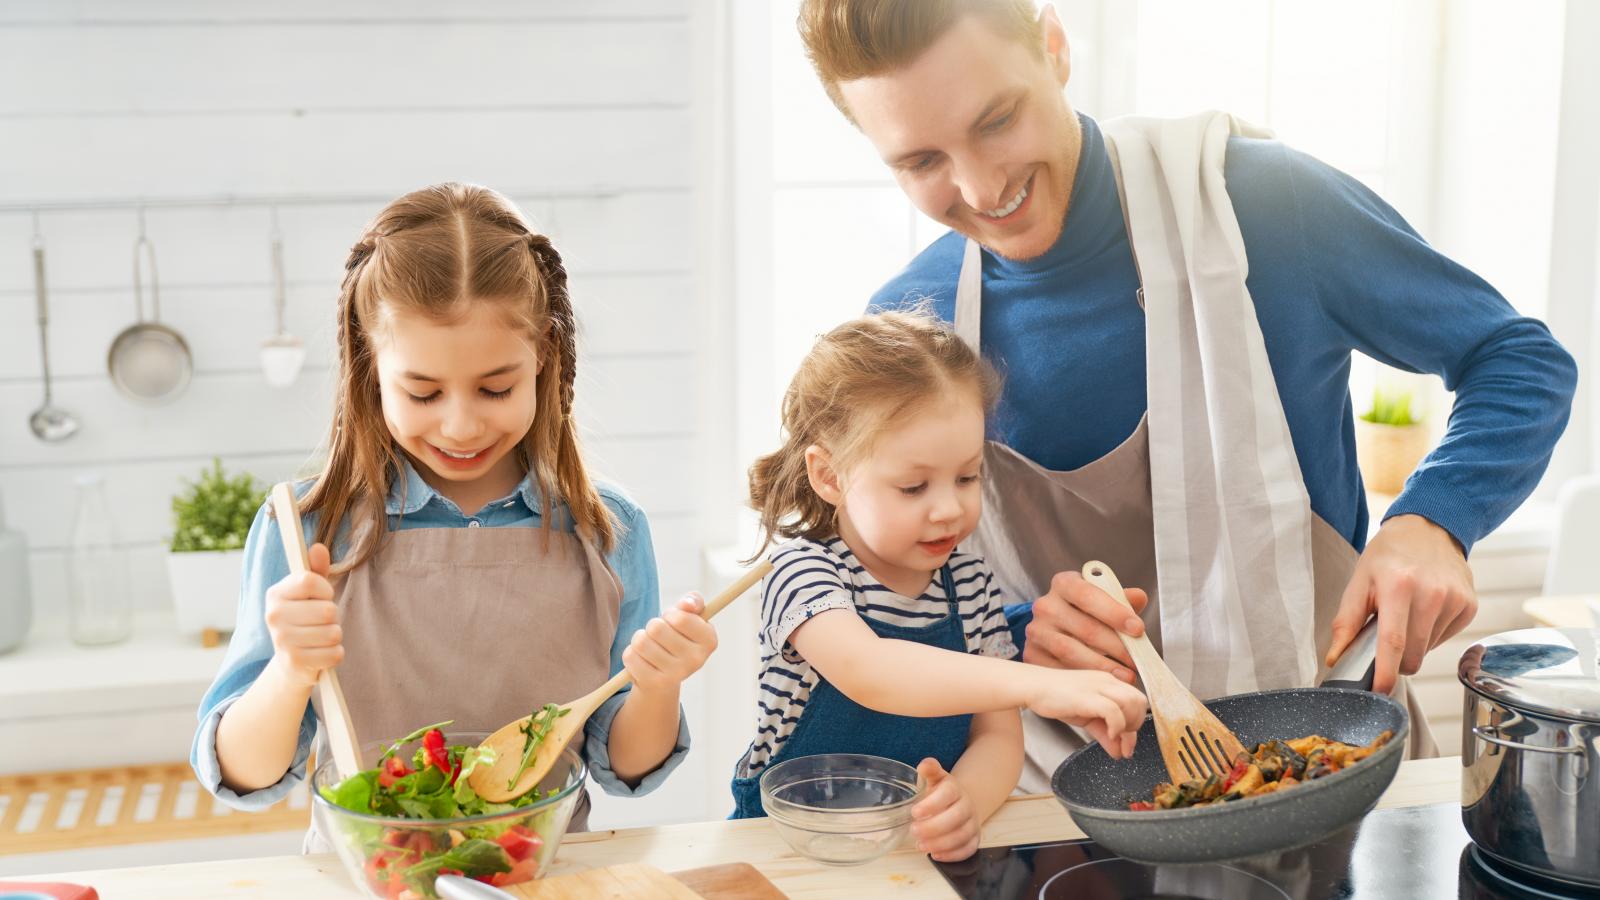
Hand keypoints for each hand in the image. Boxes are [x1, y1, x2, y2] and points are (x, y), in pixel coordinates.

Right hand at [264, 542, 341, 688]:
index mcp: (276, 593)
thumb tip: (318, 548)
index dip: (325, 589)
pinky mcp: (294, 662)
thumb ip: (317, 570)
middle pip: (327, 610)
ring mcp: (282, 640)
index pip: (310, 581)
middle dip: (333, 616)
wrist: (291, 661)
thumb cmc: (306, 618)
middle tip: (320, 622)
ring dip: (334, 635)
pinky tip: (321, 653)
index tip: (322, 597)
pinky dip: (335, 654)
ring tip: (320, 636)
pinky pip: (335, 653)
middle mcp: (273, 616)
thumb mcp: (311, 593)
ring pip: (333, 633)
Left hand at [622, 593, 717, 695]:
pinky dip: (631, 654)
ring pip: (641, 641)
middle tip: (659, 636)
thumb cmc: (676, 639)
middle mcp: (696, 660)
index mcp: (709, 641)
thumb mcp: (688, 617)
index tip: (672, 620)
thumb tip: (687, 604)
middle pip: (656, 628)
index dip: (670, 614)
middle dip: (653, 626)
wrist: (664, 679)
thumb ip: (692, 601)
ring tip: (649, 647)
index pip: (681, 618)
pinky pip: (630, 656)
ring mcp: (676, 674)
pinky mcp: (654, 683)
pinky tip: (643, 660)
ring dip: (640, 639)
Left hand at [911, 759, 979, 861]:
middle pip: (956, 817)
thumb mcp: (935, 778)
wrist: (961, 803)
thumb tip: (924, 765)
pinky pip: (968, 850)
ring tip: (920, 845)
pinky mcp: (975, 839)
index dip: (932, 804)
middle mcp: (967, 805)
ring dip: (941, 843)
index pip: (948, 794)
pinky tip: (935, 855)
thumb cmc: (941, 792)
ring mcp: (973, 823)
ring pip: (962, 835)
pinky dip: (952, 855)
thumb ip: (929, 770)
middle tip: (914, 831)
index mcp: (955, 788)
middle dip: (934, 827)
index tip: (914, 812)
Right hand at [1023, 571, 1148, 682]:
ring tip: (1126, 674)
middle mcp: (1045, 606)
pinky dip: (1085, 678)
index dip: (1115, 612)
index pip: (1088, 595)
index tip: (1138, 629)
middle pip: (1085, 628)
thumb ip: (1121, 599)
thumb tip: (1138, 598)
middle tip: (1137, 660)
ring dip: (1104, 666)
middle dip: (1116, 646)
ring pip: (1072, 652)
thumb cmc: (1086, 612)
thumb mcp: (1103, 599)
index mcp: (1064, 584)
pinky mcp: (1032, 655)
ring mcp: (1036, 632)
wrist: (1056, 627)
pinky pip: (1061, 670)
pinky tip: (1104, 681)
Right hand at [1024, 667, 1146, 758]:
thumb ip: (1104, 732)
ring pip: (1131, 703)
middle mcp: (1106, 681)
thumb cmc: (1055, 698)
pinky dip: (1116, 726)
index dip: (1137, 724)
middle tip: (1122, 741)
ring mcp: (1098, 687)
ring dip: (1129, 726)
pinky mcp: (1087, 696)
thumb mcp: (1086, 717)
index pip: (1136, 701)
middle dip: (1136, 725)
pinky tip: (1108, 735)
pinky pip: (1113, 711)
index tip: (1128, 744)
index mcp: (1108, 682)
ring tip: (1114, 738)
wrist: (1032, 686)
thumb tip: (1119, 752)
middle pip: (1139, 700)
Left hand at [1325, 514, 1475, 694]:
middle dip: (1396, 659)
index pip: (1392, 642)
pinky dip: (1430, 634)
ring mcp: (1455, 600)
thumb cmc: (1389, 555)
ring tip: (1407, 614)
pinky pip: (1445, 638)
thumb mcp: (1360, 580)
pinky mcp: (1469, 605)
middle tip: (1385, 641)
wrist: (1429, 529)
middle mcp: (1432, 593)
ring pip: (1428, 649)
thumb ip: (1346, 622)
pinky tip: (1425, 611)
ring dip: (1413, 644)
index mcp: (1399, 586)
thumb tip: (1335, 658)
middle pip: (1413, 653)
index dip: (1386, 673)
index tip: (1379, 691)